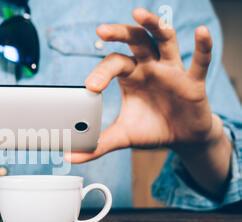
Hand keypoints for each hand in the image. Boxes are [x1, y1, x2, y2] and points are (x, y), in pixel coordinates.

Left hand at [65, 8, 224, 163]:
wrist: (181, 138)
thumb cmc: (151, 129)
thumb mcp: (122, 136)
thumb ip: (98, 144)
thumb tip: (69, 157)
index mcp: (131, 76)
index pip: (113, 63)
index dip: (101, 72)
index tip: (91, 87)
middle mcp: (150, 67)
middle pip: (135, 41)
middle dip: (119, 33)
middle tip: (101, 30)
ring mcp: (172, 70)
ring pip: (164, 40)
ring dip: (154, 26)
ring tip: (140, 14)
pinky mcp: (193, 81)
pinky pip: (200, 61)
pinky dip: (203, 47)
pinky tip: (200, 32)